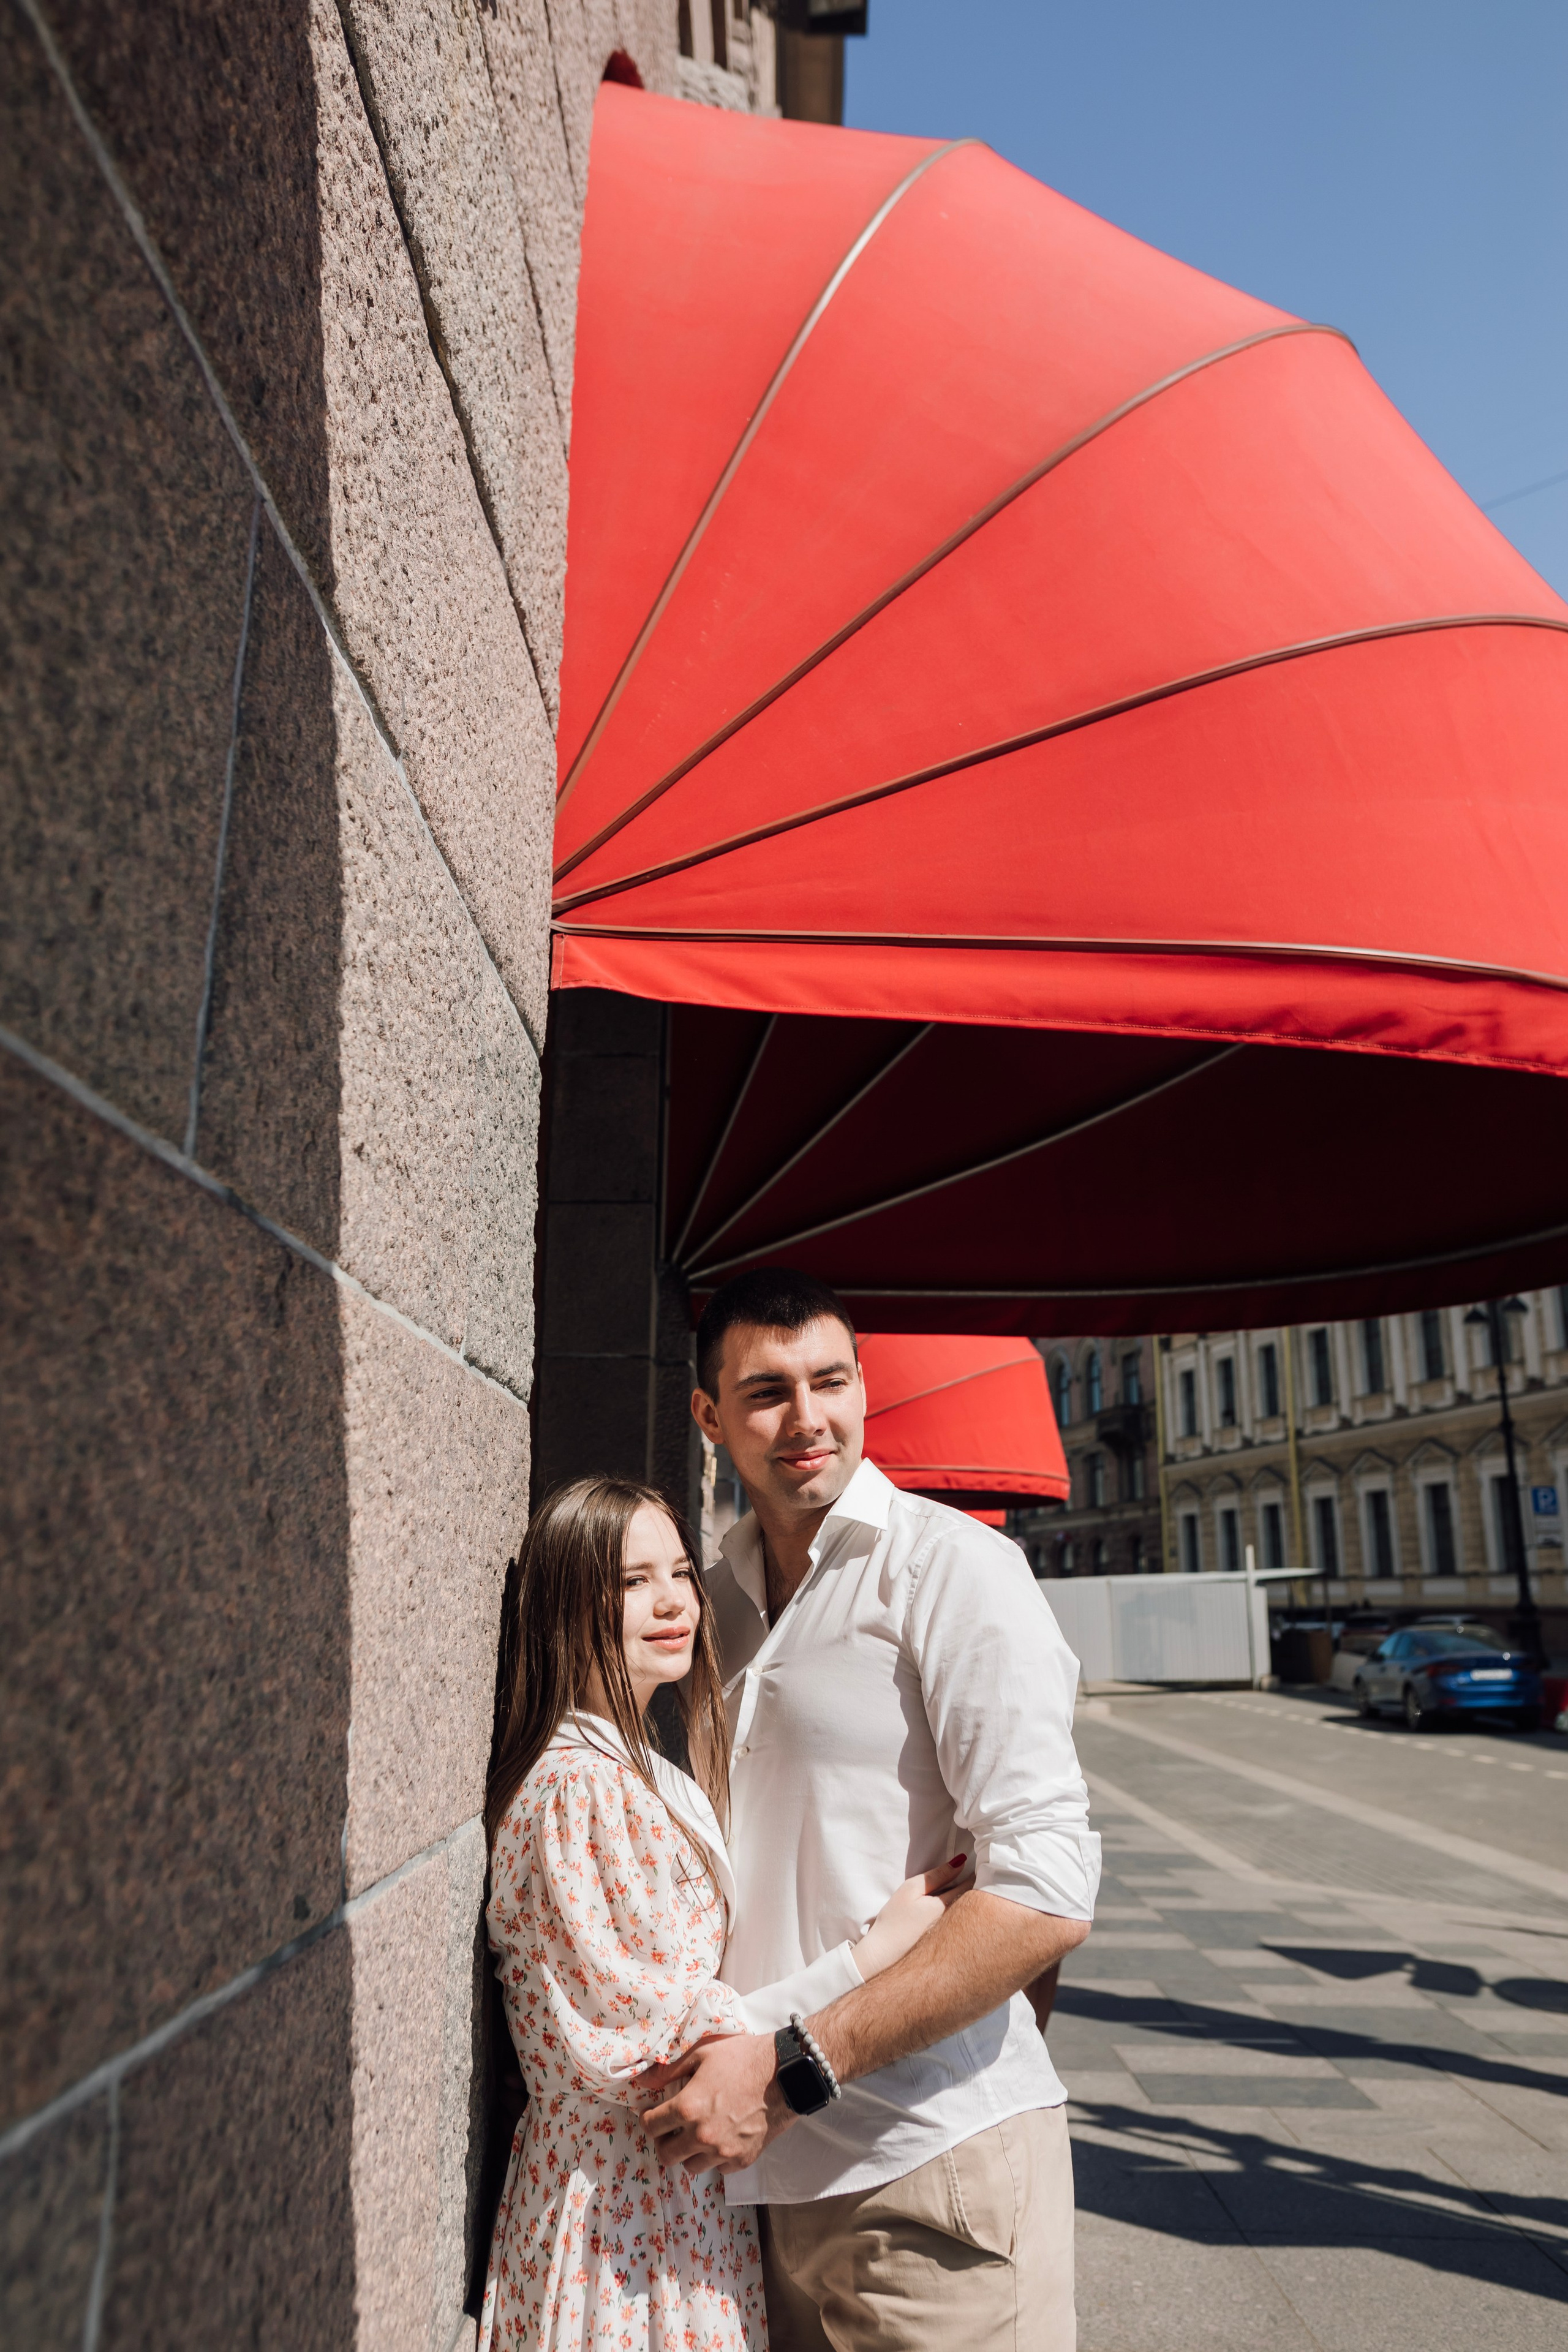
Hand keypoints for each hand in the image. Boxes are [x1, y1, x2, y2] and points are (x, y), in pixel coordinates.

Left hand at [636, 2031, 786, 2174]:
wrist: (784, 2074)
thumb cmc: (743, 2058)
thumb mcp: (702, 2054)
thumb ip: (669, 2070)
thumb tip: (643, 2080)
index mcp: (688, 2108)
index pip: (651, 2126)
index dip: (647, 2118)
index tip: (652, 2113)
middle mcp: (701, 2135)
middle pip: (666, 2155)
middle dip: (664, 2141)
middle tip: (671, 2128)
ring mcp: (723, 2152)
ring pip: (691, 2166)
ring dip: (689, 2152)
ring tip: (697, 2133)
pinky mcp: (742, 2160)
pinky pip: (718, 2168)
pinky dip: (715, 2157)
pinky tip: (721, 2137)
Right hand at [853, 1852, 971, 1978]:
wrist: (883, 1955)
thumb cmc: (895, 1920)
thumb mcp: (911, 1890)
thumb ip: (936, 1875)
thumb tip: (960, 1862)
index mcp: (947, 1907)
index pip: (969, 1886)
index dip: (976, 1873)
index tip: (981, 1864)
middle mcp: (953, 1923)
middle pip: (972, 1901)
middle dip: (978, 1888)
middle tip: (982, 1874)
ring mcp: (950, 1936)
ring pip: (966, 1914)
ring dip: (971, 1902)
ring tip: (974, 1890)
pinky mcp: (945, 1946)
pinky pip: (959, 1926)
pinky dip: (962, 1916)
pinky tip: (959, 1913)